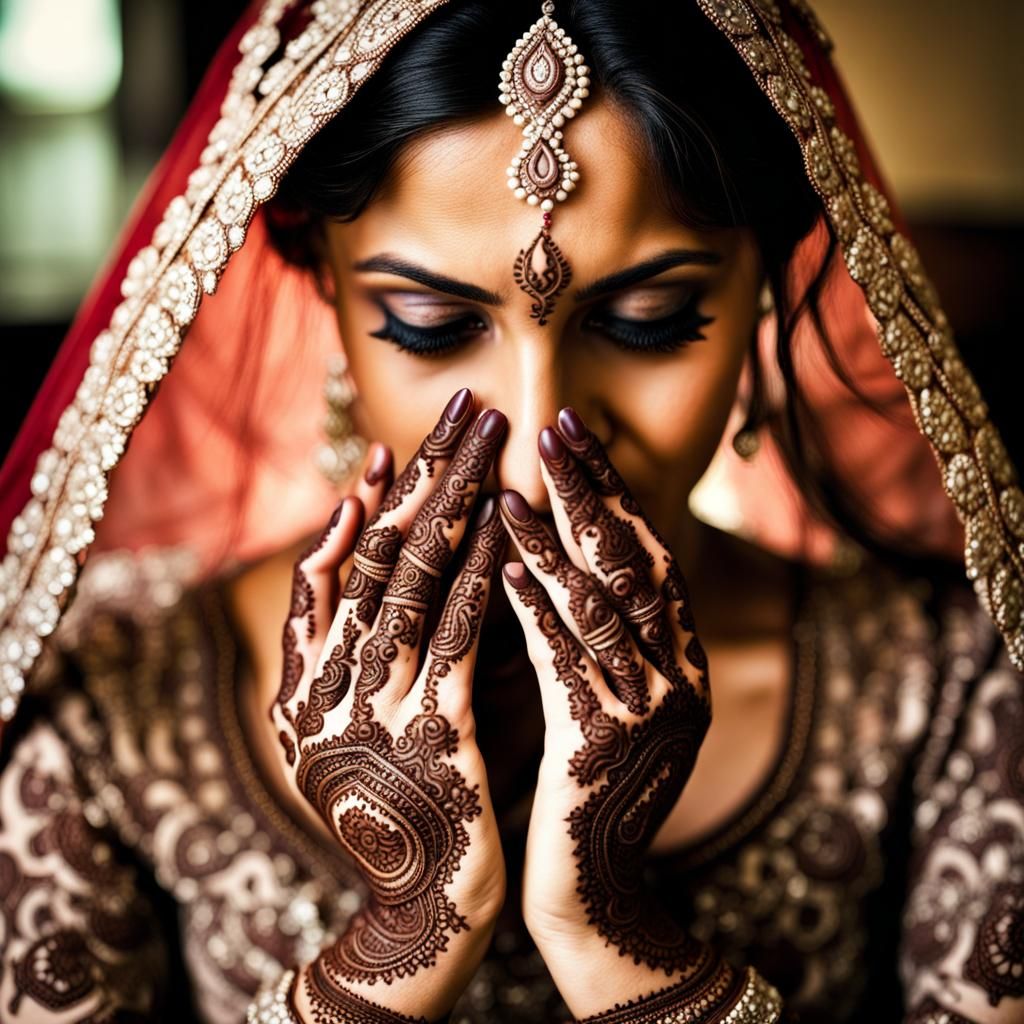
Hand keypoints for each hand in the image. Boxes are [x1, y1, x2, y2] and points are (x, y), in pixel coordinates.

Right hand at [272, 389, 507, 1021]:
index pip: (336, 567)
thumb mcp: (344, 728)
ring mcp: (377, 703)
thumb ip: (347, 652)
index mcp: (306, 678)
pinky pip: (460, 632)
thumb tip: (367, 568)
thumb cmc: (394, 804)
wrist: (420, 900)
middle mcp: (330, 680)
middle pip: (379, 551)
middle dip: (426, 471)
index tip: (394, 446)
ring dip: (456, 498)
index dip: (369, 501)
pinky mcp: (433, 729)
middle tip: (464, 405)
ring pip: (414, 576)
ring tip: (488, 438)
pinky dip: (481, 570)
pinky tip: (506, 522)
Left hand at [499, 408, 717, 1017]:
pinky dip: (536, 606)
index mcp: (684, 662)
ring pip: (601, 602)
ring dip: (553, 539)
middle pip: (636, 562)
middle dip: (591, 491)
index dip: (612, 492)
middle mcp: (680, 676)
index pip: (649, 556)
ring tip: (510, 486)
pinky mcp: (606, 745)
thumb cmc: (592, 795)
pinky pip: (567, 660)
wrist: (599, 898)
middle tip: (551, 429)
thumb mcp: (619, 709)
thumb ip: (613, 645)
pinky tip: (503, 564)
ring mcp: (650, 710)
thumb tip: (572, 565)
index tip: (574, 437)